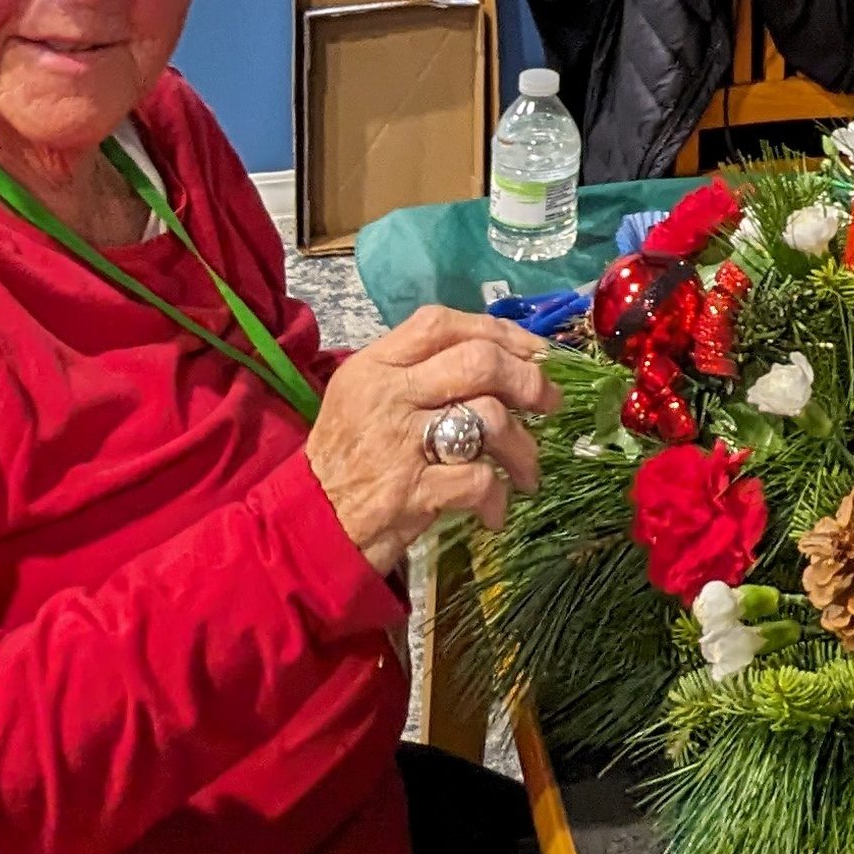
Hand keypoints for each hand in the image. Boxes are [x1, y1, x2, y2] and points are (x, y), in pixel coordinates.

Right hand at [306, 305, 552, 577]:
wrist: (304, 529)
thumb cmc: (344, 463)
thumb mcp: (364, 399)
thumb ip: (419, 374)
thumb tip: (500, 360)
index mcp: (373, 366)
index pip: (441, 324)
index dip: (499, 331)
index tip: (534, 352)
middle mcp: (386, 395)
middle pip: (478, 361)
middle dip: (528, 380)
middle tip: (548, 405)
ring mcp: (397, 443)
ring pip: (489, 418)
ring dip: (524, 449)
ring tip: (527, 473)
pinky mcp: (410, 493)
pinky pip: (480, 480)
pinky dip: (498, 497)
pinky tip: (493, 511)